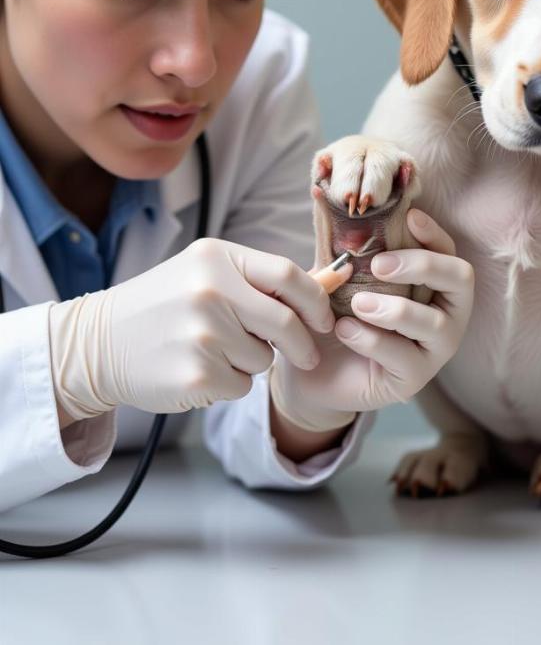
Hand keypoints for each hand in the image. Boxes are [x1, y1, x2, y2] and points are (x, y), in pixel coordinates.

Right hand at [49, 238, 336, 420]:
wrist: (99, 343)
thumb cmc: (168, 304)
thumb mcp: (211, 273)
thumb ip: (270, 279)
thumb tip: (338, 277)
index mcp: (217, 258)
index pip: (289, 276)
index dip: (316, 301)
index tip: (324, 320)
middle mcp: (209, 291)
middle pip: (286, 322)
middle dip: (303, 343)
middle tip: (306, 354)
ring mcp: (201, 334)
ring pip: (264, 357)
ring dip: (254, 361)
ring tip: (215, 349)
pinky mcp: (195, 374)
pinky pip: (241, 385)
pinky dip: (230, 383)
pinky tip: (199, 368)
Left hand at [269, 209, 473, 430]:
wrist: (312, 368)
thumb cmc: (336, 313)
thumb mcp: (340, 275)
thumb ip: (345, 246)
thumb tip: (327, 198)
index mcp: (434, 285)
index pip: (450, 252)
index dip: (434, 234)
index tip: (409, 217)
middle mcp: (445, 314)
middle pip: (460, 280)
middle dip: (423, 266)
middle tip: (379, 265)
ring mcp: (434, 350)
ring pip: (435, 323)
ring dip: (394, 309)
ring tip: (356, 304)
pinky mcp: (414, 380)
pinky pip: (404, 356)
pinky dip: (371, 339)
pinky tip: (343, 330)